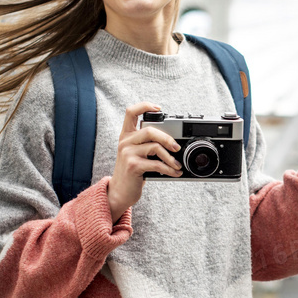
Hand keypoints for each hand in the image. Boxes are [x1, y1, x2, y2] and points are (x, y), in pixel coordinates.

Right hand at [107, 102, 183, 221]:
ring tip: (177, 165)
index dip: (144, 105)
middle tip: (177, 147)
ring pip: (155, 147)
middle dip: (168, 138)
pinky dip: (169, 169)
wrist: (120, 192)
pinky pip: (156, 164)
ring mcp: (128, 153)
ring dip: (171, 157)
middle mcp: (125, 142)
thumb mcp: (135, 153)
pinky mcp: (133, 166)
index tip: (159, 108)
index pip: (131, 112)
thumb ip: (147, 143)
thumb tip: (173, 141)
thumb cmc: (132, 171)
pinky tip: (174, 173)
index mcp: (126, 135)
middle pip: (150, 130)